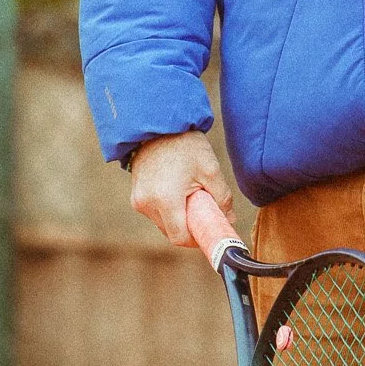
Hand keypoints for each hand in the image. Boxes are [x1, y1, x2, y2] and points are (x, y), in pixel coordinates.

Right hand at [127, 130, 232, 246]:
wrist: (158, 126)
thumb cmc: (185, 145)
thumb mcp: (210, 170)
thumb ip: (222, 199)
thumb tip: (229, 220)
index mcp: (166, 200)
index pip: (180, 237)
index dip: (195, 239)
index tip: (206, 230)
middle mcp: (147, 204)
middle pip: (171, 232)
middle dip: (188, 227)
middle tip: (201, 210)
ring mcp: (138, 200)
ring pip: (162, 223)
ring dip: (177, 217)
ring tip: (188, 195)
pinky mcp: (135, 196)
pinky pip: (154, 212)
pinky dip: (167, 209)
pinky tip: (176, 191)